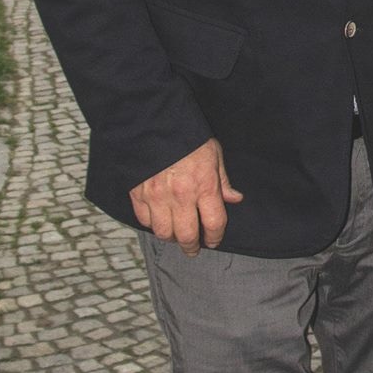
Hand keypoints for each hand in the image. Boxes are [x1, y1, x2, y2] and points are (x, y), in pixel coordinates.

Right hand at [130, 138, 242, 254]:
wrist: (154, 123)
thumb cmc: (187, 136)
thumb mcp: (214, 153)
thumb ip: (223, 181)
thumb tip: (234, 199)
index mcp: (204, 186)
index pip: (214, 224)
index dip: (215, 237)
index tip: (214, 241)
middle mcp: (181, 195)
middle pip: (187, 235)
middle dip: (192, 246)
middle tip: (193, 249)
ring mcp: (157, 196)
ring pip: (164, 233)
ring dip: (171, 238)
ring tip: (175, 236)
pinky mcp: (138, 194)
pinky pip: (144, 220)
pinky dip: (152, 224)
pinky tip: (158, 221)